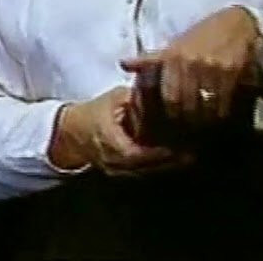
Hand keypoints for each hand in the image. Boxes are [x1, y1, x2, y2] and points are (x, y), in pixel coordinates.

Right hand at [48, 86, 194, 176]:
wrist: (70, 133)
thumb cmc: (93, 112)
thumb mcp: (114, 98)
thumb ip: (137, 98)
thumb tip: (163, 90)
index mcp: (108, 140)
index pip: (135, 152)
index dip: (156, 152)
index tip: (176, 146)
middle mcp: (113, 160)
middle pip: (145, 167)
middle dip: (169, 161)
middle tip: (192, 152)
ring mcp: (117, 170)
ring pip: (146, 173)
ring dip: (167, 166)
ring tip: (189, 155)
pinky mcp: (122, 173)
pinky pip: (143, 173)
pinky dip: (159, 167)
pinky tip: (175, 160)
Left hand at [120, 5, 260, 127]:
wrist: (237, 23)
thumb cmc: (202, 36)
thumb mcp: (175, 45)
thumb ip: (151, 60)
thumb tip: (123, 64)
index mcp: (173, 57)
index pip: (169, 98)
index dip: (172, 115)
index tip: (174, 124)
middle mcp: (192, 63)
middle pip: (186, 106)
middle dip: (188, 122)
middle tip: (190, 130)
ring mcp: (214, 68)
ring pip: (207, 108)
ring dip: (206, 121)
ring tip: (205, 126)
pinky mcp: (233, 72)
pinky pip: (226, 103)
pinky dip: (222, 113)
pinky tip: (220, 116)